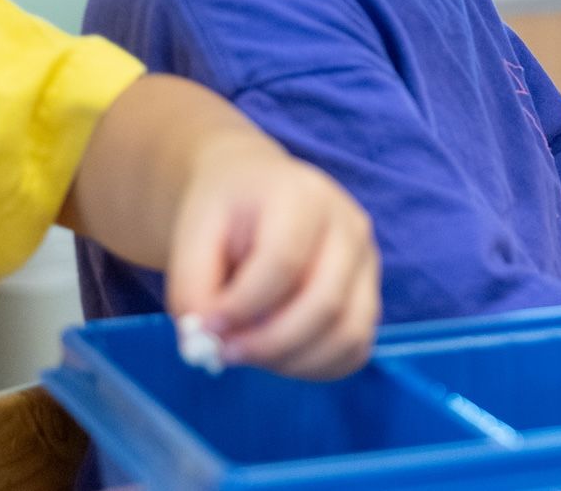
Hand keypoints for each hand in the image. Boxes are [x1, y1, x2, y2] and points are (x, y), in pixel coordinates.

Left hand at [164, 136, 379, 379]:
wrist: (253, 194)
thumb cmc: (223, 214)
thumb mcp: (190, 235)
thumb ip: (191, 288)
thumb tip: (204, 344)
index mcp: (303, 196)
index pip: (284, 261)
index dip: (242, 306)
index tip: (204, 328)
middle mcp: (349, 226)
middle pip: (326, 302)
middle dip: (269, 344)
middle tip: (224, 354)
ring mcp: (366, 262)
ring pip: (349, 332)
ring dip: (293, 360)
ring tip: (250, 353)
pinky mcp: (369, 294)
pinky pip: (356, 348)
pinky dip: (316, 367)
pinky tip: (278, 357)